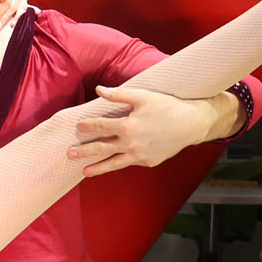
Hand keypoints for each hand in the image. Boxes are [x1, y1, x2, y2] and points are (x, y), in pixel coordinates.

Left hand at [70, 86, 212, 175]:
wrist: (192, 123)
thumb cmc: (167, 106)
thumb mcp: (143, 96)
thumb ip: (119, 95)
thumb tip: (99, 90)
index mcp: (128, 125)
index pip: (101, 126)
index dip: (88, 125)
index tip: (78, 126)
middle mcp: (131, 143)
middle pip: (101, 148)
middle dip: (84, 151)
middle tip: (69, 154)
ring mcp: (140, 155)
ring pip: (113, 163)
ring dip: (97, 167)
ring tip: (84, 171)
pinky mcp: (148, 162)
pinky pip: (130, 163)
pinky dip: (119, 165)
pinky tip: (110, 165)